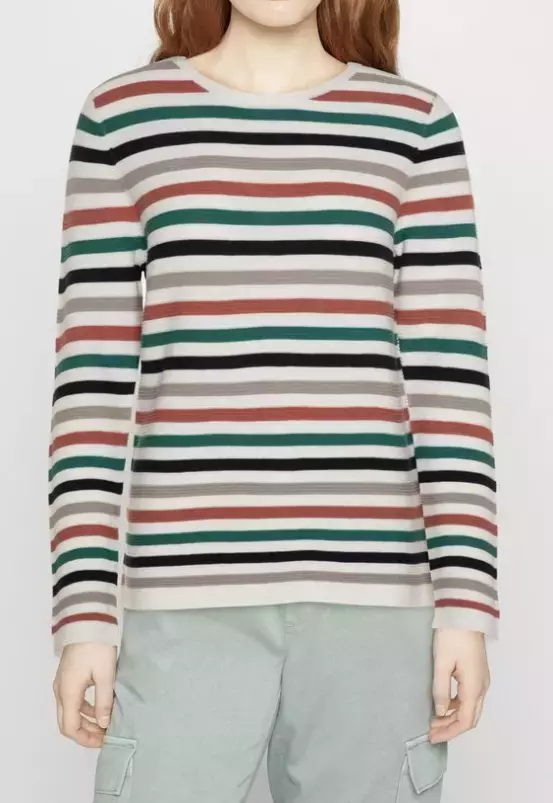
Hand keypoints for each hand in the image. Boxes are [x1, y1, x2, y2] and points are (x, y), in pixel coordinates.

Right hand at [53, 643, 116, 746]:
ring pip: (71, 711)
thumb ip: (104, 702)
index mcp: (68, 693)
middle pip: (68, 721)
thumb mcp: (105, 675)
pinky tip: (100, 707)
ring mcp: (63, 683)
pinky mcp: (69, 675)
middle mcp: (61, 690)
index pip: (70, 728)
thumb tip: (103, 724)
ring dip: (86, 720)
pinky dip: (85, 708)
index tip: (103, 741)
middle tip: (105, 735)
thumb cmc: (97, 647)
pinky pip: (74, 699)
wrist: (87, 621)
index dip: (86, 739)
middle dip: (86, 732)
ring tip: (106, 723)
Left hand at [430, 629, 489, 743]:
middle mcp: (481, 686)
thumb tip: (440, 712)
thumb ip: (440, 689)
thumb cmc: (452, 636)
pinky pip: (469, 697)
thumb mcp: (441, 663)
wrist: (465, 613)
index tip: (432, 737)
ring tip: (433, 719)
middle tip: (431, 731)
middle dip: (451, 727)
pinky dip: (456, 705)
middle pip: (470, 717)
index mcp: (474, 687)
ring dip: (453, 716)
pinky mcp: (476, 672)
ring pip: (470, 707)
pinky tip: (442, 703)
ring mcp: (481, 679)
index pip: (464, 720)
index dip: (449, 732)